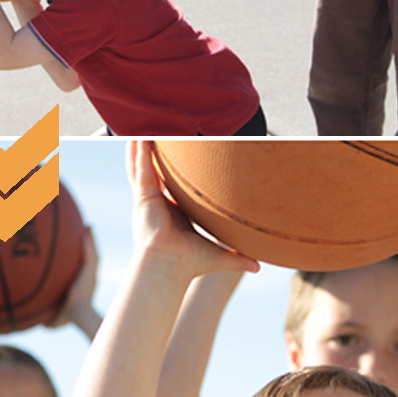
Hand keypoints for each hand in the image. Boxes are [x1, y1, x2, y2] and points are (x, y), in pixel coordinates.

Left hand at [48, 227, 98, 327]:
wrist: (80, 315)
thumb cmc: (69, 317)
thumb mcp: (54, 315)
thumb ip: (45, 315)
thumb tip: (29, 319)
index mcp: (83, 285)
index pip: (83, 270)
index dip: (81, 260)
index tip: (77, 251)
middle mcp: (89, 278)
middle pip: (89, 258)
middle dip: (88, 246)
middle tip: (84, 233)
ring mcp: (91, 274)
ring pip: (92, 253)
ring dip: (90, 241)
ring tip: (87, 227)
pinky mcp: (90, 271)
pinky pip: (89, 254)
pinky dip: (88, 243)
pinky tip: (86, 231)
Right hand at [127, 142, 259, 279]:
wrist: (170, 267)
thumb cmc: (190, 264)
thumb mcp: (218, 256)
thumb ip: (237, 259)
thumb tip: (258, 268)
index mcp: (172, 214)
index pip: (172, 188)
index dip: (173, 173)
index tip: (180, 160)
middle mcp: (157, 204)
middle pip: (154, 172)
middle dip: (152, 155)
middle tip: (154, 135)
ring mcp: (147, 199)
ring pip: (143, 167)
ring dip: (142, 148)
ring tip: (141, 128)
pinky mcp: (143, 196)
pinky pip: (140, 168)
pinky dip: (139, 152)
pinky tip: (139, 136)